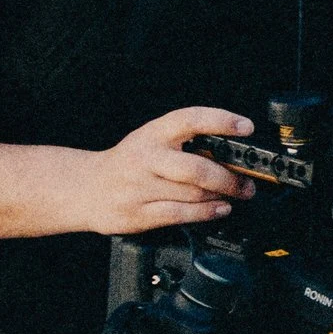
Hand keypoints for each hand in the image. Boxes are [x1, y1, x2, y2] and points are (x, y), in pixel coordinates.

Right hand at [70, 107, 257, 238]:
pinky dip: (207, 213)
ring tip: (237, 194)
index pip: (190, 119)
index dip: (221, 121)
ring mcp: (140, 187)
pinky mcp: (137, 214)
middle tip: (248, 182)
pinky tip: (220, 209)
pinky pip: (180, 214)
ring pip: (192, 194)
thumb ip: (184, 143)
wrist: (85, 188)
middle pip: (197, 168)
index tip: (246, 127)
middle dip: (229, 177)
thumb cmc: (128, 163)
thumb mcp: (151, 141)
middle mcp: (146, 158)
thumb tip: (230, 154)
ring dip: (222, 196)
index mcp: (153, 133)